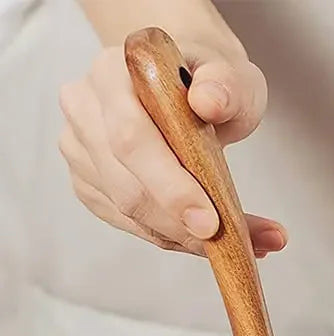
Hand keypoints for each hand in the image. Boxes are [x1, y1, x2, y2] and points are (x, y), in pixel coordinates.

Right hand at [58, 37, 285, 256]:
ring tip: (234, 244)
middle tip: (231, 245)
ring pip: (128, 212)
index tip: (210, 222)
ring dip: (184, 237)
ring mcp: (81, 148)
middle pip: (126, 186)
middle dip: (181, 224)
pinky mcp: (88, 182)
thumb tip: (209, 102)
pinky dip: (173, 237)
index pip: (130, 137)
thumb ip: (227, 86)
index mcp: (112, 72)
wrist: (191, 86)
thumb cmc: (209, 81)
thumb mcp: (233, 76)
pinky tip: (205, 237)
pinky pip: (130, 224)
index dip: (170, 186)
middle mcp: (86, 108)